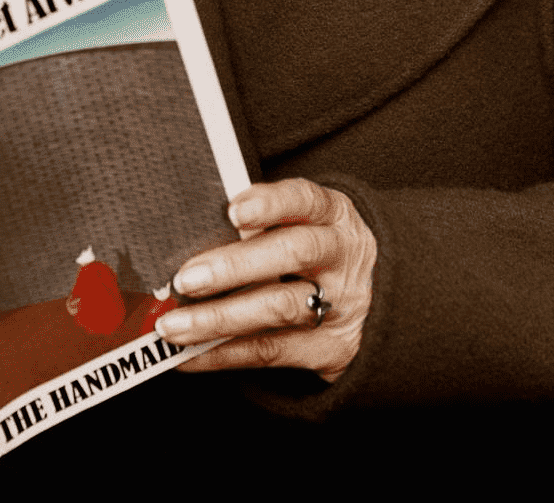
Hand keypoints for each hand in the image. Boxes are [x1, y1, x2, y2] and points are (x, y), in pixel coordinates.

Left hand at [155, 178, 375, 381]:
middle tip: (186, 278)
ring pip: (280, 308)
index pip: (305, 200)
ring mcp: (340, 304)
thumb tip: (188, 240)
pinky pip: (272, 351)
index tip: (233, 210)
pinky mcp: (330, 349)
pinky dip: (223, 353)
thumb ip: (259, 226)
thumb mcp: (303, 225)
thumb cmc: (314, 252)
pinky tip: (189, 354)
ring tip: (174, 325)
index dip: (270, 203)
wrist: (378, 302)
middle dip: (235, 266)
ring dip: (219, 318)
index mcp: (332, 215)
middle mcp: (341, 256)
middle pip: (293, 253)